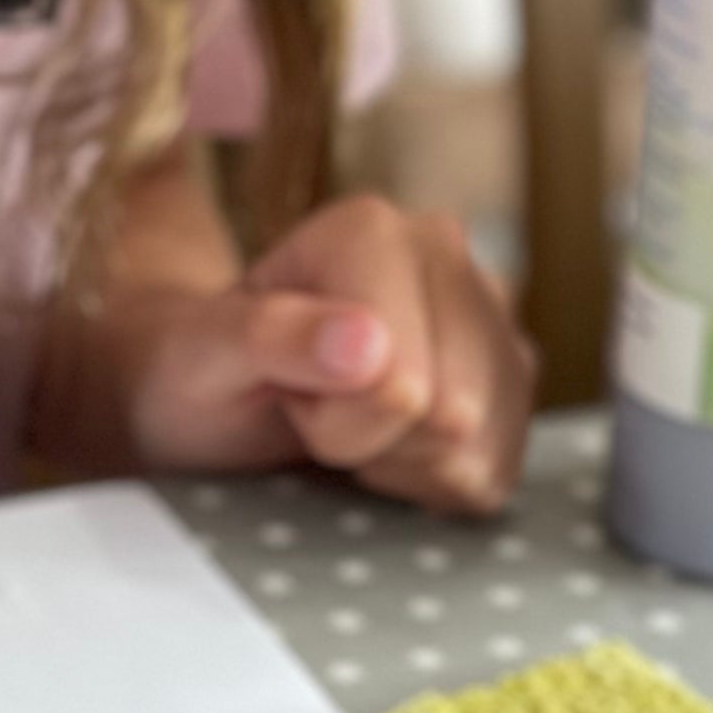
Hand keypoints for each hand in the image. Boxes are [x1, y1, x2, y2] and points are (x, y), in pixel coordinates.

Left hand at [114, 194, 533, 514]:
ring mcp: (491, 312)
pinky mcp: (514, 373)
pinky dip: (433, 482)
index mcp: (373, 230)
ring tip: (349, 419)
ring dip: (402, 464)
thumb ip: (270, 337)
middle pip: (451, 417)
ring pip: (477, 448)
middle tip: (315, 408)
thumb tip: (370, 345)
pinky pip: (495, 472)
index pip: (400, 385)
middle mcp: (447, 252)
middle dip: (372, 444)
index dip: (335, 421)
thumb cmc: (198, 366)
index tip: (288, 393)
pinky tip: (388, 443)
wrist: (216, 385)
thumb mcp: (202, 355)